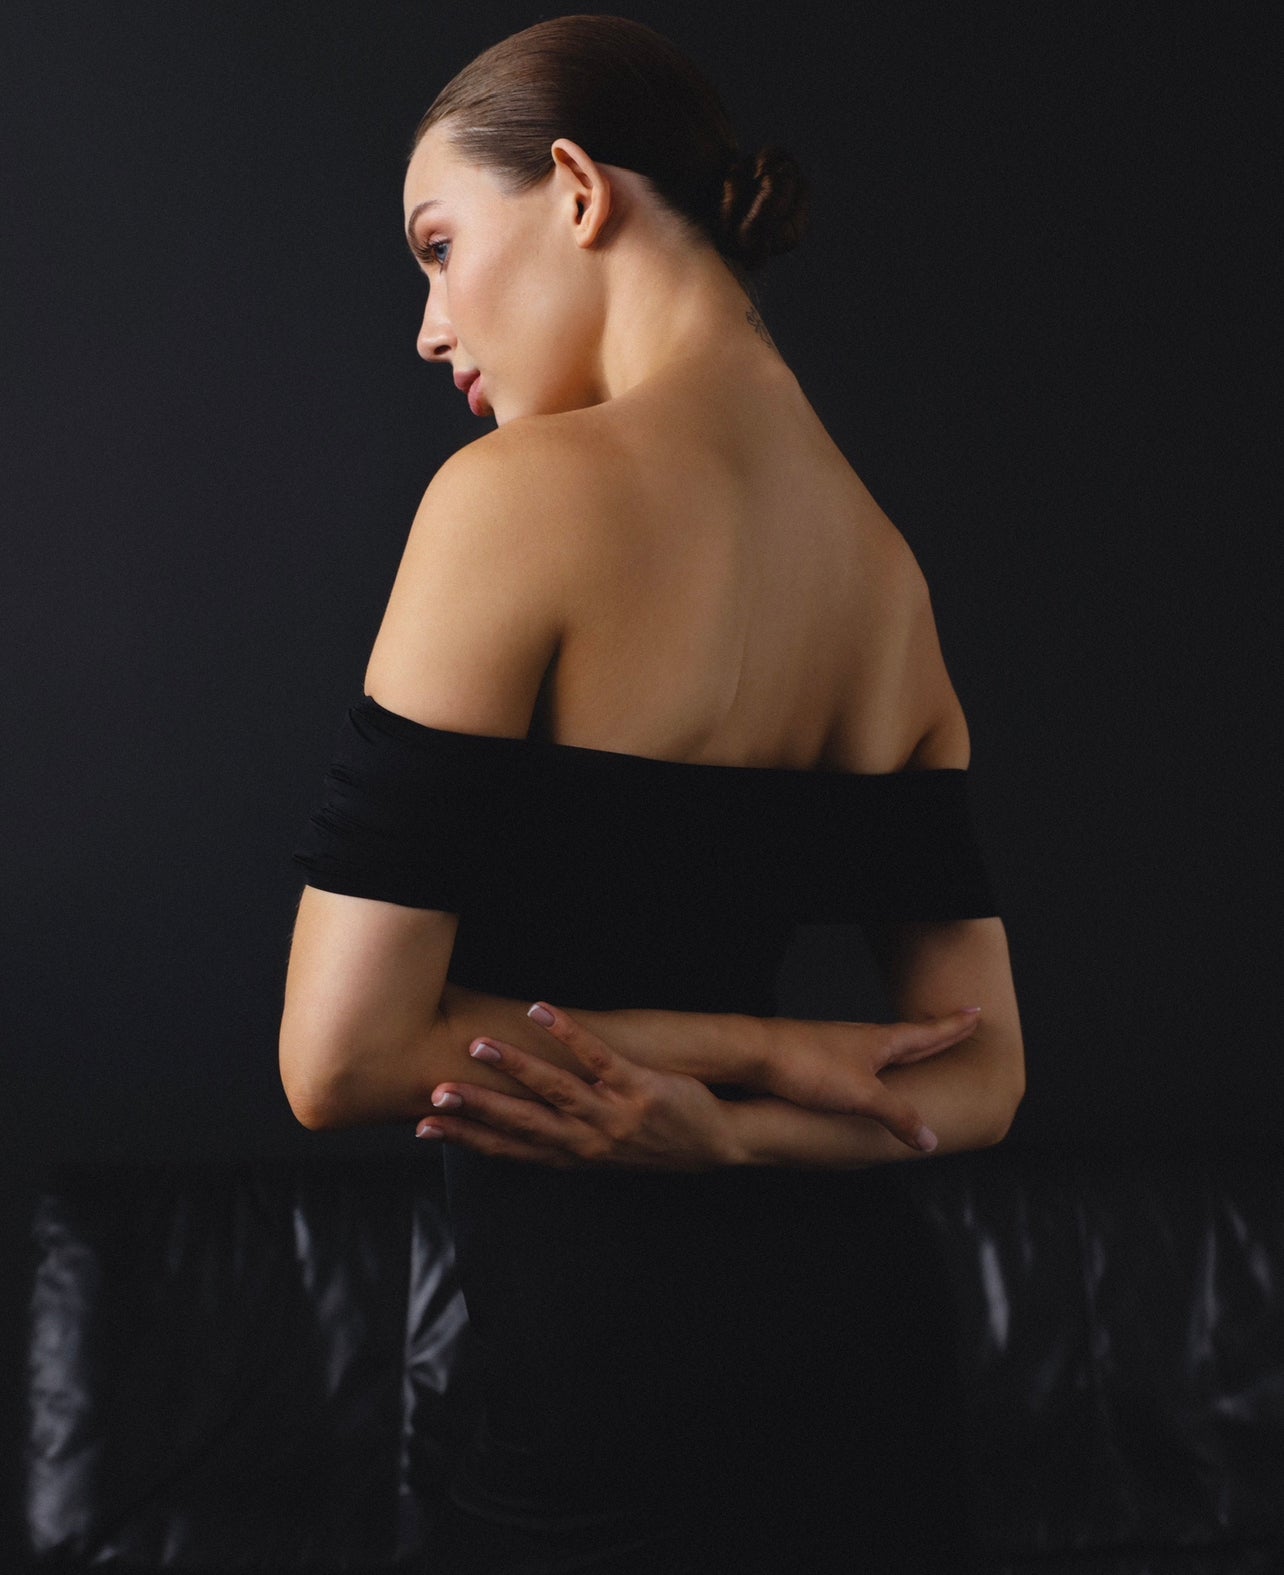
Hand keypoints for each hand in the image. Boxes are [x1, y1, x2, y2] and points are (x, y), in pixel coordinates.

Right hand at [415, 1003, 745, 1170]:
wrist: (716, 1145)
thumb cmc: (655, 1145)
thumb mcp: (603, 1156)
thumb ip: (561, 1141)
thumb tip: (517, 1124)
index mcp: (573, 1157)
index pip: (510, 1149)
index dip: (467, 1138)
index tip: (425, 1127)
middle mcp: (587, 1141)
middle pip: (522, 1122)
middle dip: (477, 1107)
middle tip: (435, 1093)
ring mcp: (612, 1114)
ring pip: (555, 1088)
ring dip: (515, 1067)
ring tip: (480, 1047)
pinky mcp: (638, 1086)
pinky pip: (597, 1056)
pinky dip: (567, 1033)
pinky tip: (542, 1010)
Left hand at [750, 1009, 984, 1152]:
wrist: (756, 1052)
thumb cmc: (808, 1065)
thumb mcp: (862, 1096)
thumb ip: (898, 1117)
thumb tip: (930, 1140)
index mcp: (881, 1042)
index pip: (927, 1032)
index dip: (954, 1026)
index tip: (976, 1012)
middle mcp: (863, 1038)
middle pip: (910, 1034)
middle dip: (938, 1031)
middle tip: (962, 1022)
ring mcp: (840, 1045)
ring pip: (884, 1043)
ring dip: (908, 1044)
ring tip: (921, 1047)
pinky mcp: (820, 1057)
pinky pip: (862, 1056)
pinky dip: (880, 1059)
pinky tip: (870, 1069)